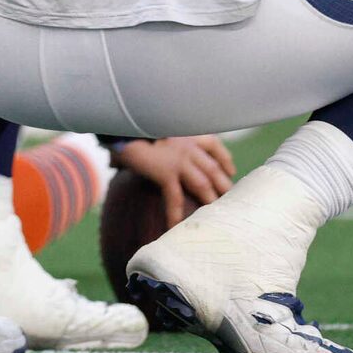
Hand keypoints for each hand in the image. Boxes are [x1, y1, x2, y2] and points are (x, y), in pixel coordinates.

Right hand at [112, 135, 234, 225]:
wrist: (121, 126)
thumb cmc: (136, 128)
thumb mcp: (159, 128)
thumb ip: (170, 137)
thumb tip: (168, 149)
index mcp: (187, 133)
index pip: (214, 146)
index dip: (225, 160)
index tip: (231, 171)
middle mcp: (187, 145)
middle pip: (213, 168)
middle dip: (223, 186)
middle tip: (229, 201)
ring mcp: (178, 159)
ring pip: (202, 184)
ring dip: (209, 200)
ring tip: (214, 216)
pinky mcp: (165, 172)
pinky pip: (175, 197)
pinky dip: (176, 214)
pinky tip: (175, 226)